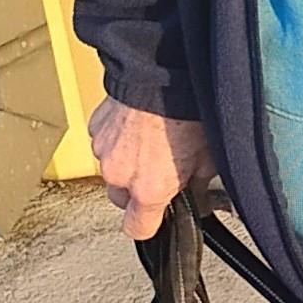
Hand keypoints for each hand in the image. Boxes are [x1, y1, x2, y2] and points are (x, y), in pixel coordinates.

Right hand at [90, 97, 218, 240]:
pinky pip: (105, 145)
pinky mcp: (95, 128)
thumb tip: (196, 196)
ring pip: (112, 171)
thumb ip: (196, 186)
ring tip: (149, 143)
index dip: (147, 225)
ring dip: (126, 163)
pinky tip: (138, 127)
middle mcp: (120, 175)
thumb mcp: (207, 159)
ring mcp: (103, 151)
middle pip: (121, 201)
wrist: (163, 72)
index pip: (137, 229)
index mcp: (148, 190)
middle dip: (136, 192)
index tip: (156, 218)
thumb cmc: (186, 113)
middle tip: (157, 173)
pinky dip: (118, 141)